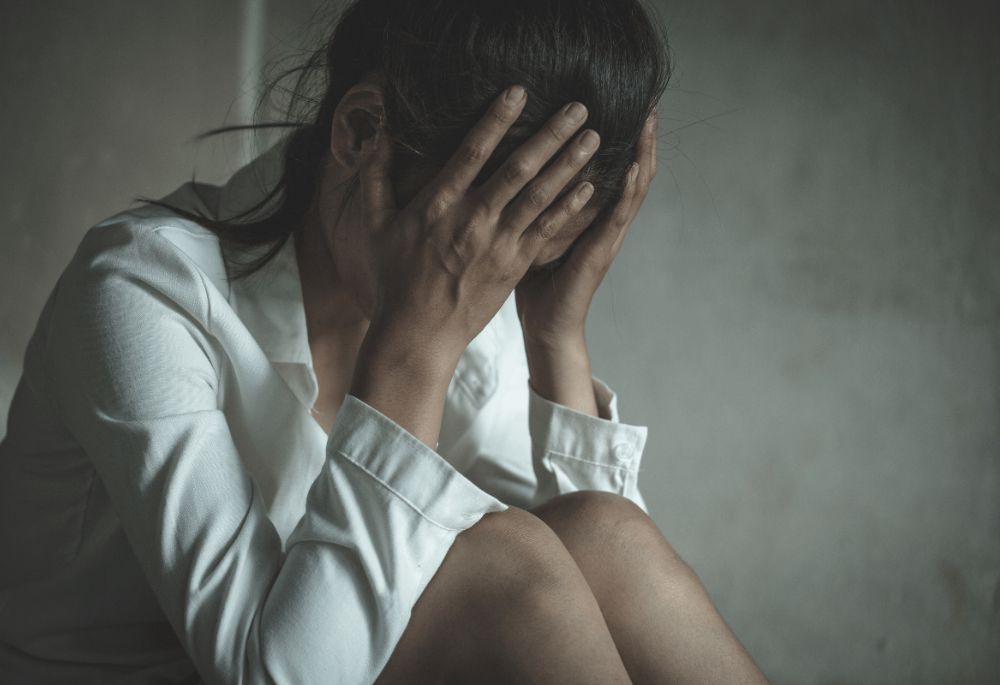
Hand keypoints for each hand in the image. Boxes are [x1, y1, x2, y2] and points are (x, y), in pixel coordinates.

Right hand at [357, 85, 603, 367]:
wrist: (418, 333)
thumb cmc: (394, 278)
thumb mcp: (375, 226)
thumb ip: (376, 178)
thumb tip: (378, 138)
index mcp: (438, 204)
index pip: (472, 151)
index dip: (497, 119)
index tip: (519, 91)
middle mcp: (473, 219)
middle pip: (519, 167)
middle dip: (551, 134)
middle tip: (578, 106)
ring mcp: (498, 243)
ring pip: (540, 195)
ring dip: (569, 164)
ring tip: (594, 137)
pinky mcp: (514, 265)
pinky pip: (547, 230)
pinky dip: (569, 207)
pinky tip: (590, 187)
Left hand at [515, 108, 658, 351]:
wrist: (545, 325)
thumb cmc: (534, 280)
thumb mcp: (534, 228)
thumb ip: (534, 199)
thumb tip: (509, 163)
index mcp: (591, 214)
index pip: (613, 168)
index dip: (623, 139)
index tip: (625, 103)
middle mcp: (605, 221)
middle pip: (632, 170)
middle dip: (641, 137)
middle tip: (648, 101)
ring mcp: (607, 236)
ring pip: (634, 188)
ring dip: (643, 154)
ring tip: (649, 122)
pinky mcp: (601, 252)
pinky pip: (618, 216)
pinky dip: (629, 191)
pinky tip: (635, 168)